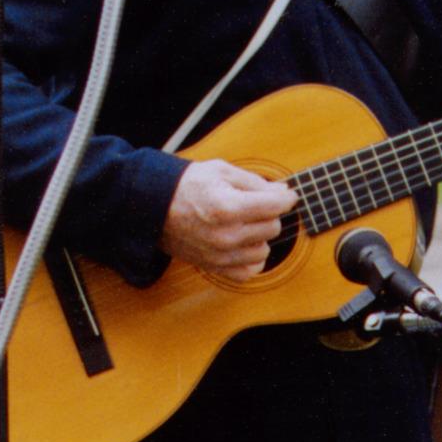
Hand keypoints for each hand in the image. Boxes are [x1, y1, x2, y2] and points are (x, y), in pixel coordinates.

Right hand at [161, 159, 296, 282]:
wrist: (155, 207)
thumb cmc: (189, 185)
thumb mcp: (223, 171)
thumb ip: (256, 183)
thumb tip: (284, 193)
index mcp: (227, 207)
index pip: (276, 206)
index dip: (286, 197)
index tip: (286, 194)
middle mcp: (224, 235)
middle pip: (273, 227)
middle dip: (269, 214)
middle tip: (253, 205)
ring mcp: (219, 255)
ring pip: (264, 249)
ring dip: (260, 236)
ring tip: (244, 223)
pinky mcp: (214, 267)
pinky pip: (249, 270)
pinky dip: (251, 258)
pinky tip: (244, 243)